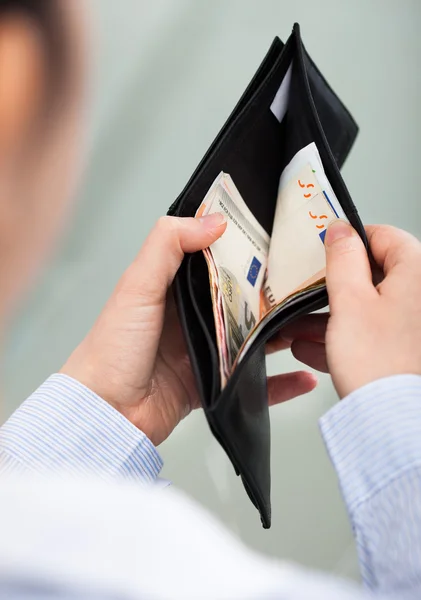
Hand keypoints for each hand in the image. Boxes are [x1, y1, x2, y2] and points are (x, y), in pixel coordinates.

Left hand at [61, 214, 316, 445]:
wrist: (105, 413)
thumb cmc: (113, 348)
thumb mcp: (136, 286)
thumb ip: (168, 245)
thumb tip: (214, 220)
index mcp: (177, 288)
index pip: (221, 260)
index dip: (250, 249)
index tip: (284, 239)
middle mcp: (195, 317)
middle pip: (247, 300)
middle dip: (279, 295)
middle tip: (314, 286)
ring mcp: (208, 351)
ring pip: (258, 339)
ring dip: (287, 335)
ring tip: (319, 327)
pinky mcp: (215, 385)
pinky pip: (256, 384)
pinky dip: (282, 384)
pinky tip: (306, 378)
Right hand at [280, 221, 420, 397]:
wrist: (393, 421)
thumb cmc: (380, 364)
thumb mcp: (348, 301)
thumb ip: (343, 260)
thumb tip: (341, 231)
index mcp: (417, 273)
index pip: (385, 237)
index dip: (351, 242)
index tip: (328, 250)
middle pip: (374, 277)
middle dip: (333, 290)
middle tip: (308, 296)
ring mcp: (414, 327)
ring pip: (369, 310)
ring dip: (332, 318)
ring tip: (299, 330)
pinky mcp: (406, 352)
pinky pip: (374, 336)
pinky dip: (346, 339)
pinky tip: (316, 349)